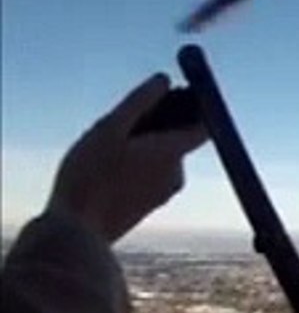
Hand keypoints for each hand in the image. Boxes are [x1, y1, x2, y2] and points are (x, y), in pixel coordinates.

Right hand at [45, 73, 207, 242]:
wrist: (78, 232)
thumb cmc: (90, 176)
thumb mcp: (110, 128)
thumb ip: (140, 102)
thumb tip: (164, 80)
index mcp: (172, 153)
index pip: (205, 123)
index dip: (195, 104)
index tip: (175, 91)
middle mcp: (176, 174)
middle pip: (181, 138)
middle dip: (162, 120)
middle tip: (127, 113)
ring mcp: (165, 192)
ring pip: (162, 156)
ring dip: (144, 143)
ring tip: (107, 145)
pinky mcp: (150, 204)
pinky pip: (152, 173)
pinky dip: (138, 162)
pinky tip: (108, 165)